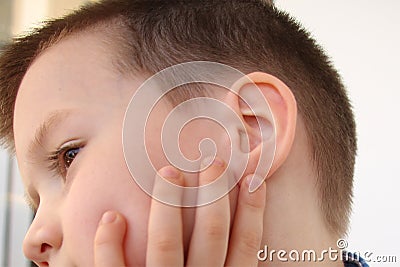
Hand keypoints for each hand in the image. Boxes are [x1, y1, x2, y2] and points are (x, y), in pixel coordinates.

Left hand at [94, 158, 265, 265]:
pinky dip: (109, 245)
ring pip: (167, 245)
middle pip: (211, 236)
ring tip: (169, 173)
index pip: (247, 246)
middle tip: (212, 163)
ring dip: (168, 206)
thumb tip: (246, 237)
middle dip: (213, 195)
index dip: (253, 211)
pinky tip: (112, 217)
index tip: (253, 179)